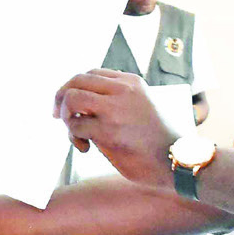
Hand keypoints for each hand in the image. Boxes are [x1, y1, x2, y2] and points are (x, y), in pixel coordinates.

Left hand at [54, 69, 177, 189]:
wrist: (175, 161)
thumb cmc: (155, 140)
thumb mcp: (139, 106)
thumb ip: (114, 99)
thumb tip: (79, 103)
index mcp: (131, 82)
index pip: (90, 74)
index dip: (73, 87)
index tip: (68, 104)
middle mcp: (123, 90)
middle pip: (76, 80)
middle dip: (60, 98)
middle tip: (58, 116)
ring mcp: (115, 109)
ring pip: (72, 98)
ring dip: (66, 117)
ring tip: (76, 133)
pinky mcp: (109, 131)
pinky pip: (75, 126)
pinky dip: (74, 137)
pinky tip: (85, 148)